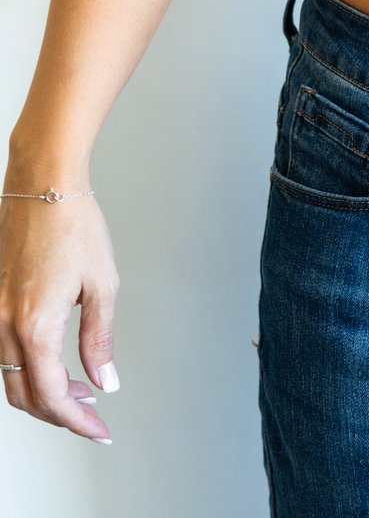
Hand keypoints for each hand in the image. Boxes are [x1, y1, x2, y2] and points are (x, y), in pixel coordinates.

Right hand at [0, 174, 119, 443]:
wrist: (42, 188)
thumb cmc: (76, 227)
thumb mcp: (103, 285)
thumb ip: (100, 339)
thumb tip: (105, 380)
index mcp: (34, 324)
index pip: (50, 394)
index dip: (76, 421)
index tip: (99, 433)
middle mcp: (3, 324)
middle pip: (23, 395)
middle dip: (59, 414)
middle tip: (94, 420)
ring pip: (9, 377)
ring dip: (43, 392)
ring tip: (82, 393)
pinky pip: (3, 354)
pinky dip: (28, 369)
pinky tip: (56, 365)